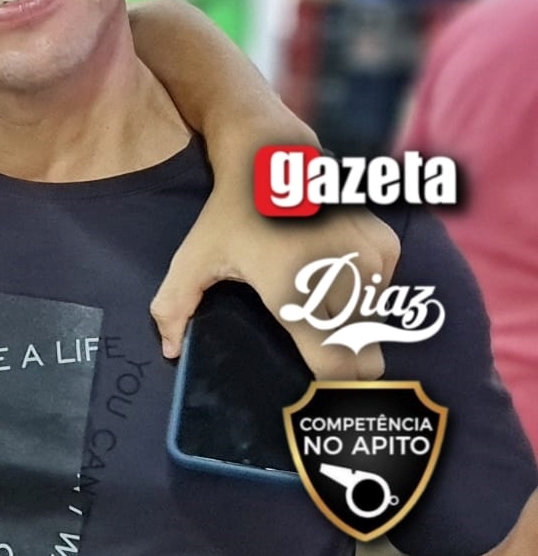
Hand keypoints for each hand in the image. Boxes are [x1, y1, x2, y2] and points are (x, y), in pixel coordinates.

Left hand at [151, 180, 400, 379]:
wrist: (275, 158)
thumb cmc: (230, 215)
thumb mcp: (193, 259)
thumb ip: (173, 307)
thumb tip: (170, 351)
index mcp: (294, 295)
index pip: (337, 368)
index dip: (334, 390)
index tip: (324, 397)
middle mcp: (341, 282)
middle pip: (364, 356)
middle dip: (350, 368)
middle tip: (329, 365)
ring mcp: (369, 262)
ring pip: (375, 324)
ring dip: (355, 328)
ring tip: (322, 309)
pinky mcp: (386, 246)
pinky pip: (382, 292)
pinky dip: (364, 294)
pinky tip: (335, 274)